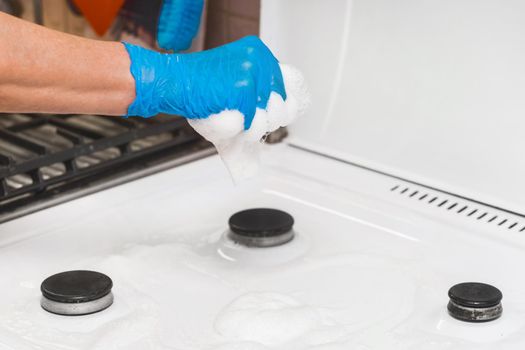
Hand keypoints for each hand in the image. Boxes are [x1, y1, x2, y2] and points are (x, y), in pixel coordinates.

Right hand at [123, 36, 286, 129]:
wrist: (176, 82)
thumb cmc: (200, 85)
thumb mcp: (235, 76)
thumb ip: (260, 88)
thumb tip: (287, 108)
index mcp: (259, 52)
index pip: (286, 89)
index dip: (276, 109)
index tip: (262, 113)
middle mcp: (259, 58)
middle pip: (282, 106)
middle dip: (266, 121)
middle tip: (246, 118)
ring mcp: (252, 72)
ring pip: (269, 117)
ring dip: (254, 127)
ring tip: (236, 119)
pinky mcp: (244, 88)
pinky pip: (251, 122)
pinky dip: (238, 127)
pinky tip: (224, 115)